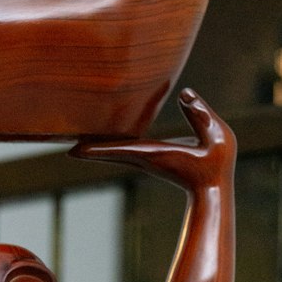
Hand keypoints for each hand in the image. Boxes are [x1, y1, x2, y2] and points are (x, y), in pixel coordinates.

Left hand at [70, 89, 234, 192]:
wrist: (214, 188)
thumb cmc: (218, 163)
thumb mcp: (217, 135)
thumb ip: (201, 114)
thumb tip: (185, 93)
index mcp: (156, 153)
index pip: (120, 149)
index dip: (96, 148)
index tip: (72, 150)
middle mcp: (146, 158)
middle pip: (110, 152)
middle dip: (87, 148)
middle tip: (62, 143)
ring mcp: (147, 160)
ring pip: (114, 152)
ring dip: (94, 147)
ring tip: (73, 140)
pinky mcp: (151, 158)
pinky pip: (123, 150)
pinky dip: (108, 146)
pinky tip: (98, 141)